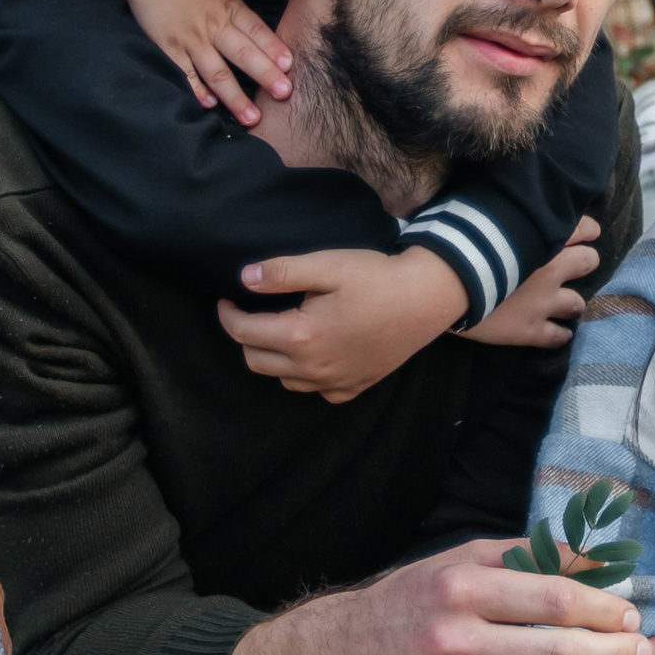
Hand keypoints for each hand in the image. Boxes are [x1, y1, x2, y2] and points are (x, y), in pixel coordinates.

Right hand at [98, 0, 291, 124]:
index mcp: (229, 6)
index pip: (257, 31)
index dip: (274, 49)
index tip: (290, 67)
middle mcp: (213, 25)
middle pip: (244, 54)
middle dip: (265, 76)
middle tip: (284, 95)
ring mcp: (191, 38)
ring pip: (218, 72)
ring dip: (235, 96)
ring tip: (252, 117)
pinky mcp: (168, 46)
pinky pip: (185, 73)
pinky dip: (196, 90)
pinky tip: (209, 105)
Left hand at [218, 247, 466, 400]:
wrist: (428, 297)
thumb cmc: (377, 277)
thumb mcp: (327, 264)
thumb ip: (282, 272)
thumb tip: (244, 278)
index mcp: (301, 337)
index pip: (244, 332)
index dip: (228, 315)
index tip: (227, 299)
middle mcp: (313, 369)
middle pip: (256, 361)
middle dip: (246, 337)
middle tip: (251, 313)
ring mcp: (334, 383)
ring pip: (284, 379)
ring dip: (273, 357)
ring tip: (281, 330)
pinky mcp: (354, 387)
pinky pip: (316, 390)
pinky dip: (305, 375)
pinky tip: (314, 353)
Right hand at [221, 538, 652, 654]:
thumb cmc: (416, 601)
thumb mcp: (464, 559)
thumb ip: (530, 555)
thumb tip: (599, 557)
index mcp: (462, 586)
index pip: (556, 599)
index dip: (604, 609)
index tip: (631, 614)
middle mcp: (452, 639)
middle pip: (556, 654)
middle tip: (640, 653)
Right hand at [466, 217, 601, 348]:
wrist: (447, 282)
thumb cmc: (460, 241)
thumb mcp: (486, 217)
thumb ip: (507, 215)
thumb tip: (505, 207)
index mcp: (542, 237)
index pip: (581, 227)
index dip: (587, 230)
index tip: (588, 232)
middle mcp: (552, 269)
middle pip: (588, 262)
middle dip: (585, 263)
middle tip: (577, 265)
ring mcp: (544, 302)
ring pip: (577, 303)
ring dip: (573, 303)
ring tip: (569, 305)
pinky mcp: (530, 330)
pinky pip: (557, 336)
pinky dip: (561, 335)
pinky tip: (561, 334)